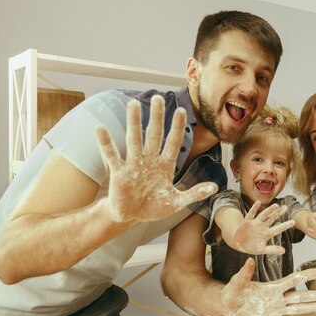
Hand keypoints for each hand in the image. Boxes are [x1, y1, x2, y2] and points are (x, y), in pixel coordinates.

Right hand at [96, 95, 217, 222]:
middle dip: (157, 117)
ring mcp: (134, 165)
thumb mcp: (177, 201)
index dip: (177, 128)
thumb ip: (195, 194)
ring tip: (133, 104)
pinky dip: (106, 143)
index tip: (182, 111)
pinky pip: (112, 155)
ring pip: (134, 139)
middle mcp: (149, 160)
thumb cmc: (154, 207)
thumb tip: (215, 188)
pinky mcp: (119, 173)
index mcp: (165, 166)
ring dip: (134, 122)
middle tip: (158, 98)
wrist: (131, 217)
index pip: (173, 143)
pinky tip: (100, 129)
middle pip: (154, 135)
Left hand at [221, 258, 315, 315]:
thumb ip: (245, 273)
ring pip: (298, 309)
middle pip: (300, 296)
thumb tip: (249, 261)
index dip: (304, 276)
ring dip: (312, 308)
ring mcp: (276, 310)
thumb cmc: (233, 291)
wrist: (228, 307)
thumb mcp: (238, 281)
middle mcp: (277, 298)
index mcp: (272, 287)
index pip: (292, 280)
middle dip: (315, 295)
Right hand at [229, 201, 294, 254]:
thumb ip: (272, 250)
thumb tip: (283, 251)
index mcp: (267, 233)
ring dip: (269, 210)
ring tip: (276, 205)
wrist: (239, 243)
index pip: (278, 229)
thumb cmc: (252, 246)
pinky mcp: (246, 222)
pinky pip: (250, 214)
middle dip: (278, 213)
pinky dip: (254, 209)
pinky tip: (258, 202)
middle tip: (285, 207)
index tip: (293, 222)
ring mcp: (255, 224)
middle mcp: (262, 227)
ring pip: (263, 215)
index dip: (285, 225)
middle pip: (271, 219)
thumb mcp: (262, 250)